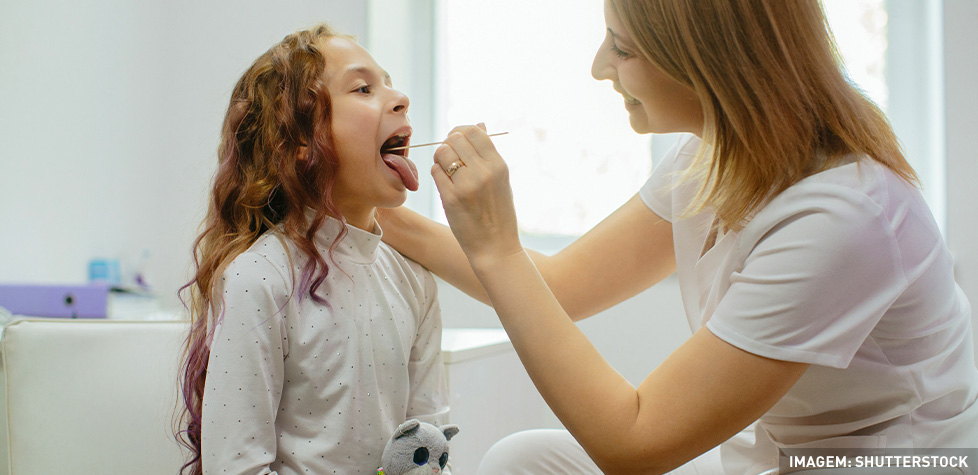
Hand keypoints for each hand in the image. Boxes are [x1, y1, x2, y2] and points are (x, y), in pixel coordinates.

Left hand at [431, 124, 523, 271]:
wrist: (495, 247)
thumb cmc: (498, 213)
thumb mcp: (501, 180)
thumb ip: (488, 153)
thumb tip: (479, 124)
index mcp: (499, 165)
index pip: (474, 131)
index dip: (462, 131)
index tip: (458, 140)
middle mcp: (483, 172)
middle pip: (455, 139)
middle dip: (449, 144)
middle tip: (451, 157)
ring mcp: (466, 186)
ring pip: (442, 153)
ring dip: (441, 159)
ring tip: (448, 171)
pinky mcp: (450, 199)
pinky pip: (435, 172)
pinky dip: (437, 174)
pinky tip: (446, 184)